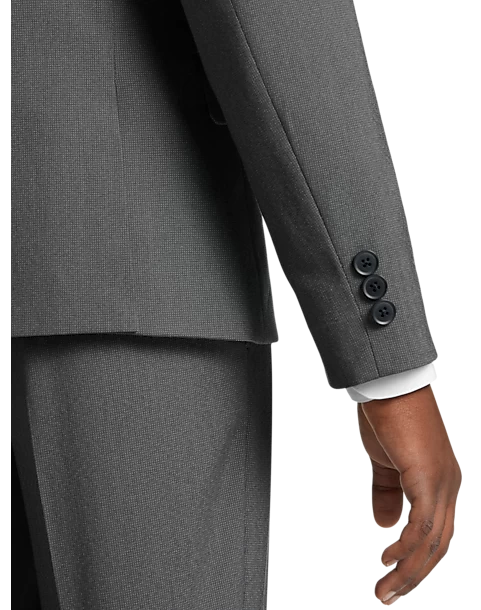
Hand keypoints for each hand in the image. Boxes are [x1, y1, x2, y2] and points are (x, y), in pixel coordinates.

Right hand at [357, 384, 461, 604]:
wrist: (390, 384)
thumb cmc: (389, 416)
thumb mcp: (384, 462)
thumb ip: (385, 493)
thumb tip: (385, 527)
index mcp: (440, 482)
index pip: (436, 532)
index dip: (417, 559)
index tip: (394, 577)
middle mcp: (448, 486)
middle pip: (439, 545)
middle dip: (413, 575)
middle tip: (386, 596)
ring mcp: (441, 482)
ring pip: (433, 541)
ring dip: (409, 571)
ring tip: (384, 591)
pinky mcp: (428, 477)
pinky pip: (422, 524)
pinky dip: (407, 547)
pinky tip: (389, 558)